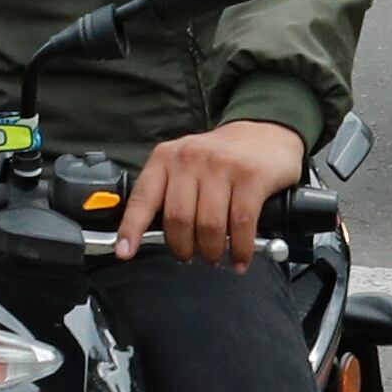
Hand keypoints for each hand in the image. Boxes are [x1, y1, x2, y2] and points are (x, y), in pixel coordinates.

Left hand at [114, 119, 306, 265]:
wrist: (267, 133)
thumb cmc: (221, 158)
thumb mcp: (185, 164)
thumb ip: (168, 191)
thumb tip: (147, 233)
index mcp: (166, 157)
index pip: (143, 197)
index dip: (132, 228)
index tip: (124, 251)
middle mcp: (190, 158)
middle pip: (177, 218)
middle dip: (182, 248)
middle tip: (189, 257)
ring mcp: (221, 166)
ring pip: (208, 225)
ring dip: (211, 250)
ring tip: (213, 256)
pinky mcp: (251, 176)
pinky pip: (241, 224)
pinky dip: (240, 249)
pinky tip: (240, 258)